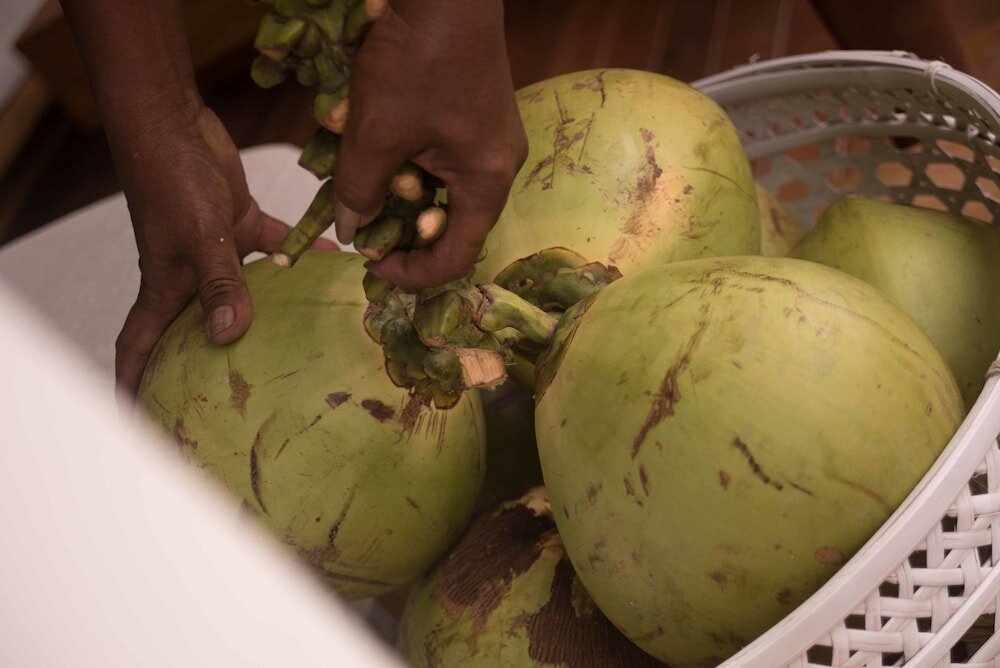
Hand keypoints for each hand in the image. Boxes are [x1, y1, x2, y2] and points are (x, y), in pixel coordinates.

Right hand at [115, 107, 335, 396]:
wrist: (175, 123)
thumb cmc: (172, 179)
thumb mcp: (198, 235)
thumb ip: (219, 282)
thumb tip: (228, 334)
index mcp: (165, 288)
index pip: (138, 347)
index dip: (132, 385)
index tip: (140, 419)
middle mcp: (190, 276)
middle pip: (197, 329)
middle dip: (211, 362)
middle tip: (242, 394)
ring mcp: (217, 251)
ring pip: (245, 292)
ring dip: (271, 310)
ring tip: (308, 339)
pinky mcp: (241, 223)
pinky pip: (278, 247)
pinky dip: (304, 255)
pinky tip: (335, 263)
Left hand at [333, 0, 527, 288]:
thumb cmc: (417, 60)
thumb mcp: (376, 133)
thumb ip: (359, 190)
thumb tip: (351, 231)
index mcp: (486, 182)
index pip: (456, 257)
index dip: (411, 273)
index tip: (370, 263)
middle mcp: (496, 166)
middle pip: (447, 223)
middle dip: (397, 223)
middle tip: (357, 215)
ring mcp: (487, 139)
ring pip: (436, 186)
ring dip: (391, 183)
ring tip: (352, 161)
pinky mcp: (472, 114)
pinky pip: (436, 154)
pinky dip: (401, 154)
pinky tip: (365, 129)